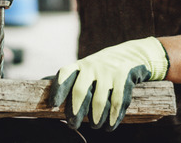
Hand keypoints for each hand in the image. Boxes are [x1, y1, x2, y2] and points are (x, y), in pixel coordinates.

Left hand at [50, 37, 168, 130]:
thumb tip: (47, 96)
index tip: (53, 105)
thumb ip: (73, 81)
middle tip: (72, 124)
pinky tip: (110, 125)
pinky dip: (113, 117)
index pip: (65, 74)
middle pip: (80, 90)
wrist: (133, 54)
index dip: (58, 89)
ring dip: (96, 117)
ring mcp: (109, 71)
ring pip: (99, 100)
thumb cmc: (103, 69)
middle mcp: (93, 66)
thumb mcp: (88, 69)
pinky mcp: (124, 77)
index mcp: (81, 66)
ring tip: (95, 126)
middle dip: (75, 110)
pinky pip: (117, 101)